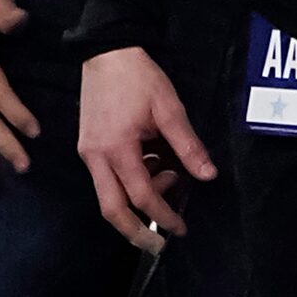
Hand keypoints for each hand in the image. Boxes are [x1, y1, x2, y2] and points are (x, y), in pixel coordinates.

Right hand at [77, 47, 217, 252]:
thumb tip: (208, 176)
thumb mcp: (169, 108)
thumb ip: (188, 145)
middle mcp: (96, 157)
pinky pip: (106, 178)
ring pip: (107, 197)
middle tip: (159, 246)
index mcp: (116, 148)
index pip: (142, 195)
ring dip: (136, 204)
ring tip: (167, 181)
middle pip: (112, 210)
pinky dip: (128, 184)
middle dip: (135, 233)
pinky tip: (151, 167)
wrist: (107, 50)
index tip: (181, 228)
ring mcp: (88, 152)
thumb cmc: (139, 77)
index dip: (163, 215)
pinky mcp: (88, 146)